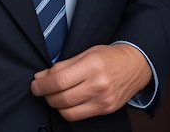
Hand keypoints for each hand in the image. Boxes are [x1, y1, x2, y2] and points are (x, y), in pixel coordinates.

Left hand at [30, 43, 151, 120]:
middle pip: (62, 97)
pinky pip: (79, 116)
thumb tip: (43, 76)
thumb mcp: (86, 52)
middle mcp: (98, 85)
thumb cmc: (109, 56)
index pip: (60, 80)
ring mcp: (102, 100)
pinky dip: (67, 110)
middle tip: (40, 89)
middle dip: (46, 94)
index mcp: (92, 65)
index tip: (35, 83)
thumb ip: (64, 65)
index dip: (43, 84)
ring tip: (52, 95)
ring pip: (68, 111)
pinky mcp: (105, 110)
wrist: (135, 65)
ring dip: (55, 104)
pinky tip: (65, 102)